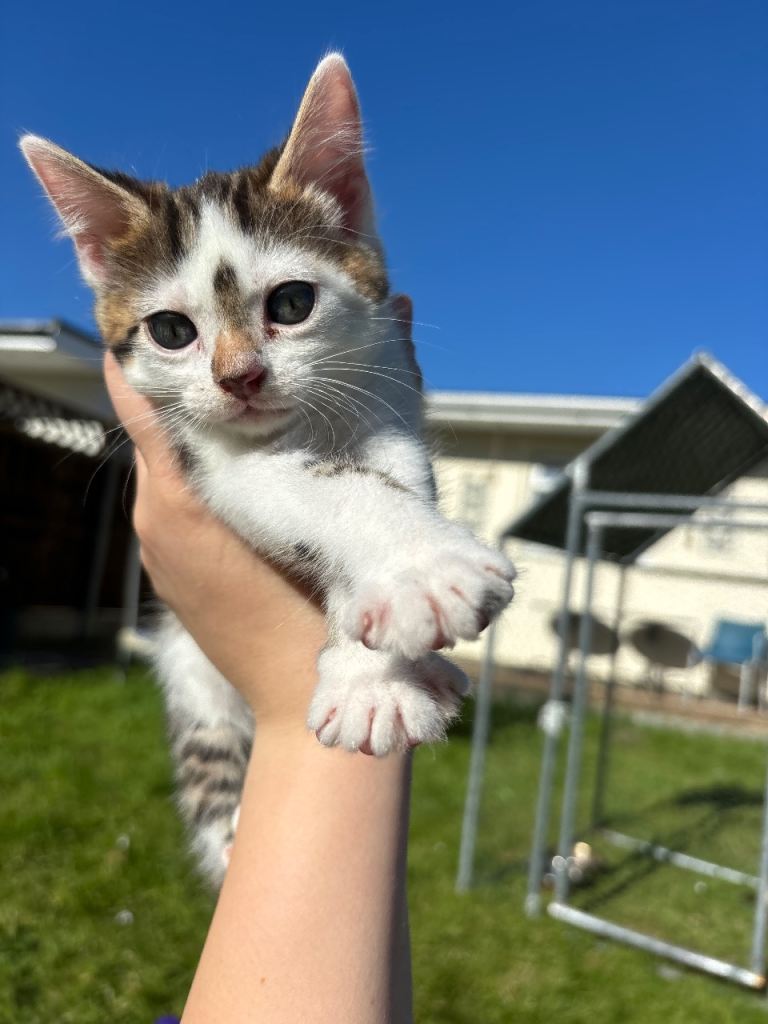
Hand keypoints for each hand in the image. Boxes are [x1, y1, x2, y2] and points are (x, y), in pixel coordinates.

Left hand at [103, 353, 326, 732]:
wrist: (298, 697)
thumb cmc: (318, 599)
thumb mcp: (329, 500)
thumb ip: (348, 411)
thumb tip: (397, 313)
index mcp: (179, 497)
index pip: (140, 407)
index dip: (142, 361)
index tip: (156, 320)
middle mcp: (155, 520)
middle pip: (155, 438)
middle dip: (181, 401)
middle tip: (218, 363)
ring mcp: (159, 555)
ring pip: (166, 478)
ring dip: (193, 448)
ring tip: (235, 418)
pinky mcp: (170, 580)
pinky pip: (173, 516)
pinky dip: (195, 491)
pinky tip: (238, 486)